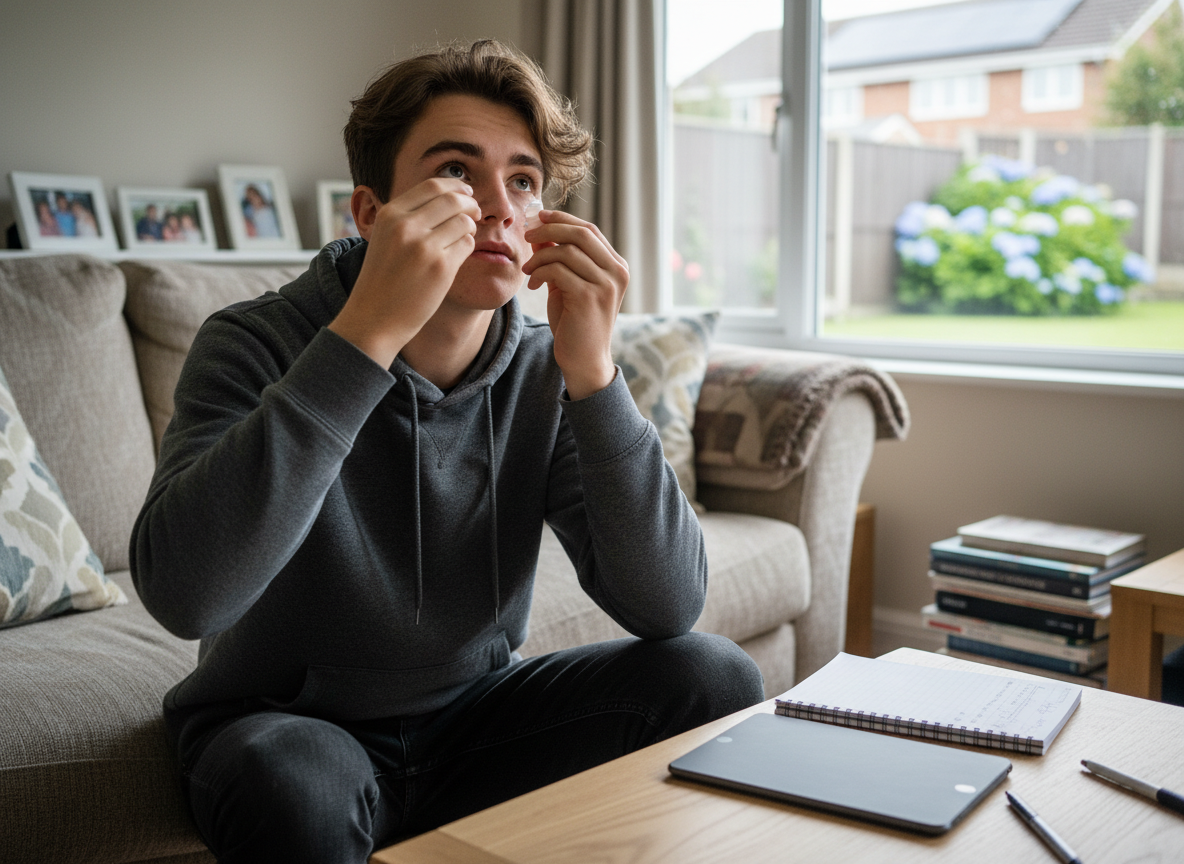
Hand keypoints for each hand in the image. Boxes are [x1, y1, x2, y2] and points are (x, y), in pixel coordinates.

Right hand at [329, 178, 479, 366]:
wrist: (374, 317)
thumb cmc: (383, 279)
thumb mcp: (386, 237)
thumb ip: (409, 216)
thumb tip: (448, 195)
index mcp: (390, 214)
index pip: (432, 185)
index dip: (455, 187)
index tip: (465, 193)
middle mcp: (406, 226)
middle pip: (453, 199)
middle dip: (470, 203)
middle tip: (476, 212)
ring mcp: (424, 246)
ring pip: (464, 221)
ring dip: (470, 227)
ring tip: (462, 238)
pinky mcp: (441, 267)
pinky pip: (468, 244)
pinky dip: (467, 247)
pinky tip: (457, 256)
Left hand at [522, 210, 628, 399]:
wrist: (584, 360)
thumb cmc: (575, 322)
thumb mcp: (567, 284)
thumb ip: (559, 258)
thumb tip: (540, 230)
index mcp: (616, 266)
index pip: (589, 230)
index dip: (562, 219)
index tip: (538, 217)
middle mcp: (617, 272)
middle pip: (581, 233)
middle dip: (549, 229)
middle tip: (527, 235)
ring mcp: (606, 284)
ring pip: (566, 250)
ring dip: (540, 256)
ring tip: (528, 270)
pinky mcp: (589, 297)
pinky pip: (558, 270)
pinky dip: (540, 272)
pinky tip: (533, 284)